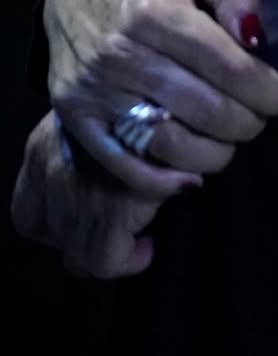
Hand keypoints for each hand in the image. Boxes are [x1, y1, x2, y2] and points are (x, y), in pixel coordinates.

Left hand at [11, 109, 182, 278]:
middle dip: (84, 240)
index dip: (53, 229)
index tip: (84, 223)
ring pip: (78, 256)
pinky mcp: (109, 215)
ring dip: (108, 250)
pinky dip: (128, 261)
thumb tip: (104, 179)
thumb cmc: (141, 99)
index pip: (27, 214)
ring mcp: (76, 198)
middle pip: (53, 238)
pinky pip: (106, 262)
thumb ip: (89, 145)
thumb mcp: (100, 115)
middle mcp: (49, 175)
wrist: (171, 93)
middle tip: (116, 230)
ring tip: (137, 239)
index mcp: (40, 149)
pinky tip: (147, 247)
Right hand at [43, 0, 277, 198]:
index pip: (225, 65)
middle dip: (248, 122)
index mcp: (155, 13)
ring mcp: (96, 92)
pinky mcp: (77, 119)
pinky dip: (163, 183)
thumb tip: (254, 38)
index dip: (265, 89)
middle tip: (261, 118)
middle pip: (204, 109)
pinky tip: (192, 178)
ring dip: (215, 154)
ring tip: (231, 141)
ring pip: (169, 144)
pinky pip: (123, 165)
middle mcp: (121, 55)